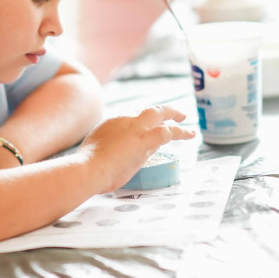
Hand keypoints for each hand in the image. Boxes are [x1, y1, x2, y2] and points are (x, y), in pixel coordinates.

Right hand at [78, 105, 194, 192]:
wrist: (89, 168)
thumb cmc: (88, 164)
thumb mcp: (98, 147)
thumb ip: (113, 144)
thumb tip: (125, 151)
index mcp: (113, 120)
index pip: (135, 115)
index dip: (146, 119)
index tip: (153, 124)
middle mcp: (126, 119)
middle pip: (150, 110)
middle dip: (164, 111)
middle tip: (176, 114)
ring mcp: (137, 128)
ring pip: (161, 116)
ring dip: (175, 118)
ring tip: (186, 124)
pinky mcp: (146, 141)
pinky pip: (168, 132)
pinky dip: (180, 132)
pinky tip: (190, 134)